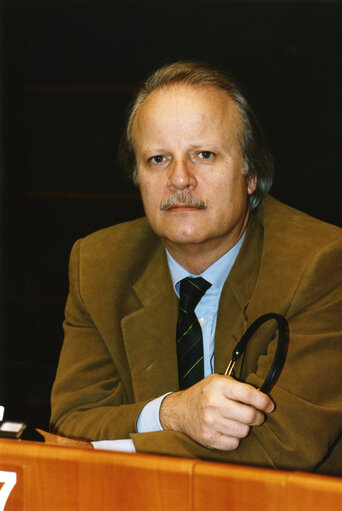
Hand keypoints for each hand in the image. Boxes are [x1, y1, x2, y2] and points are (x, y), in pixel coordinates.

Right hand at [159, 374, 273, 450]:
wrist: (180, 410)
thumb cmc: (204, 394)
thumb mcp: (218, 381)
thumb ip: (239, 387)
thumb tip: (263, 399)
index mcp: (218, 386)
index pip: (248, 394)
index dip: (263, 401)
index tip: (270, 405)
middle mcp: (214, 403)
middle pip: (249, 416)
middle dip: (258, 417)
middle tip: (255, 415)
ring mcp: (210, 422)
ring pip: (244, 431)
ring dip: (245, 428)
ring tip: (237, 421)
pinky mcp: (209, 439)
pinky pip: (234, 444)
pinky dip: (235, 439)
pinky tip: (228, 430)